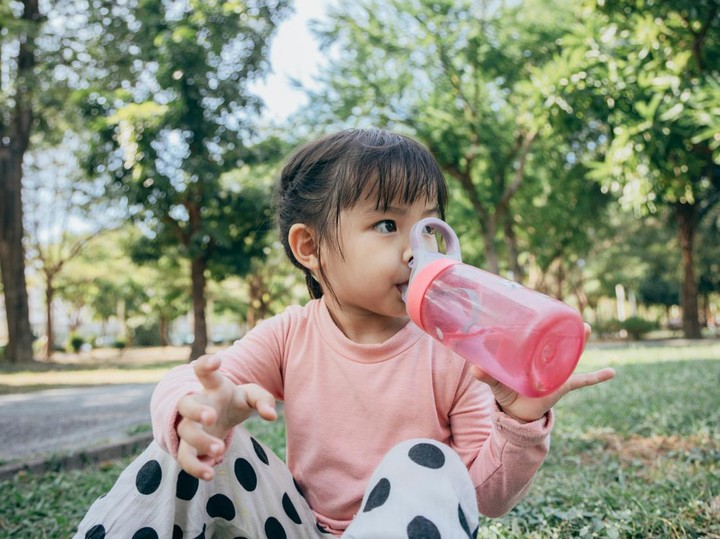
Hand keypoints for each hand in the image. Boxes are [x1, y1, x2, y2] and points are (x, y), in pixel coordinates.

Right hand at [176, 354, 276, 479]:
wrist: (218, 416)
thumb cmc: (234, 401)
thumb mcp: (251, 396)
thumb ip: (263, 400)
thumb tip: (271, 416)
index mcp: (212, 387)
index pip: (204, 371)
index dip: (206, 364)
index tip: (216, 361)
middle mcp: (196, 404)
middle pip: (186, 404)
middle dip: (196, 411)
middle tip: (212, 417)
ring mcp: (188, 425)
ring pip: (185, 432)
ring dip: (200, 442)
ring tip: (219, 451)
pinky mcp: (187, 446)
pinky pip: (184, 458)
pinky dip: (194, 467)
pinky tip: (210, 474)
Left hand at [471, 323, 615, 422]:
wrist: (518, 414)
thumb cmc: (507, 392)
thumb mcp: (497, 384)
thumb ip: (487, 377)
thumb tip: (474, 370)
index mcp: (530, 353)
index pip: (538, 334)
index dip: (542, 321)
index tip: (545, 305)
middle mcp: (545, 359)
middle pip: (558, 339)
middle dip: (565, 326)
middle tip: (571, 313)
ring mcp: (557, 371)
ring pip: (571, 354)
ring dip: (581, 342)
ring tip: (587, 328)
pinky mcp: (563, 386)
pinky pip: (583, 381)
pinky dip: (597, 377)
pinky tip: (611, 372)